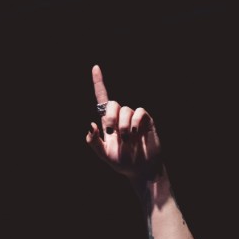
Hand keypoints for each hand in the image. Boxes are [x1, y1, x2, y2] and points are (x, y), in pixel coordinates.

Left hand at [86, 64, 162, 181]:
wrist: (140, 170)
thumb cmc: (122, 162)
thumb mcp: (103, 155)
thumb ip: (93, 142)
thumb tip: (91, 124)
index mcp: (108, 122)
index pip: (102, 99)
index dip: (99, 83)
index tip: (95, 67)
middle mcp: (120, 117)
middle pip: (113, 103)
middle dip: (110, 117)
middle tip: (111, 132)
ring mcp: (133, 118)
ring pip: (126, 110)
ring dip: (123, 126)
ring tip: (127, 140)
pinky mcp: (146, 121)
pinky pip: (139, 112)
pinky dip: (135, 123)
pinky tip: (136, 134)